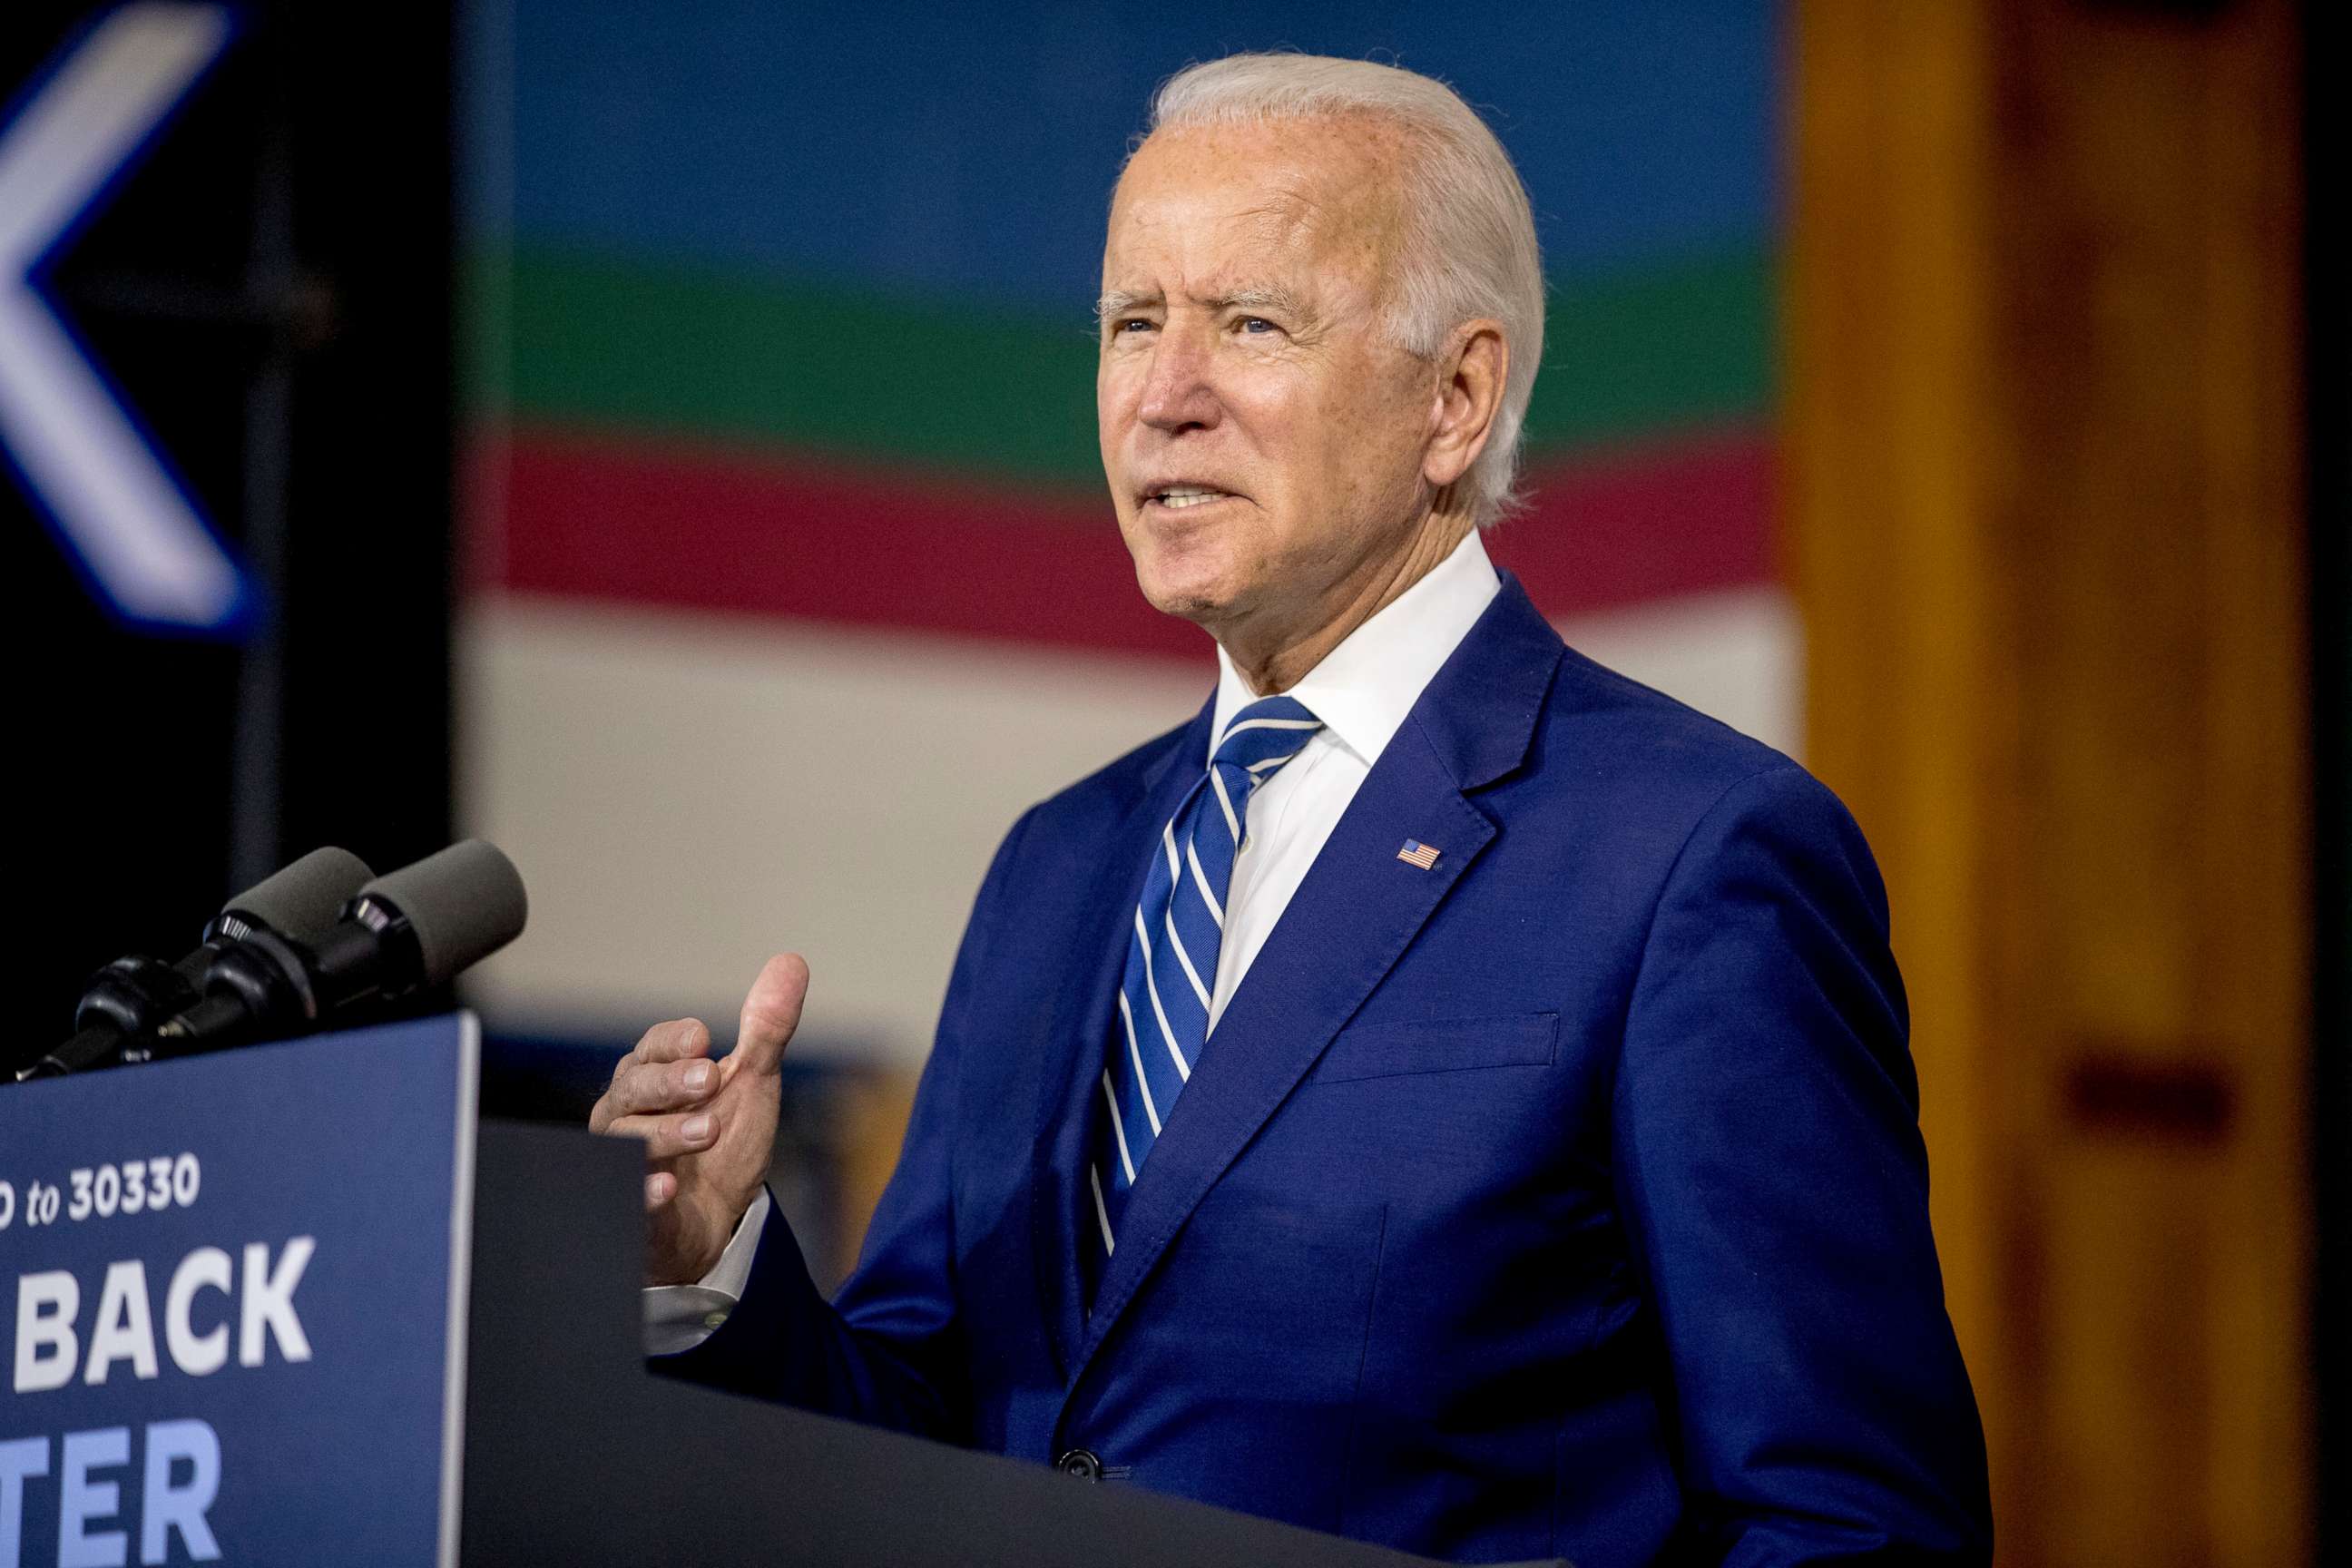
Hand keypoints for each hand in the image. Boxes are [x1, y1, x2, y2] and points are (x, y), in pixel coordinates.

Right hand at [588, 953, 809, 1284]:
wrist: (718, 1219)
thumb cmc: (724, 1140)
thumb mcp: (752, 1081)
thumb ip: (767, 1029)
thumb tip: (792, 962)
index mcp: (652, 1076)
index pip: (651, 1048)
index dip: (672, 1042)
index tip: (703, 1037)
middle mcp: (627, 1114)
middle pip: (635, 1088)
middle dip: (670, 1082)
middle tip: (710, 1078)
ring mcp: (623, 1163)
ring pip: (628, 1141)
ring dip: (667, 1133)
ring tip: (709, 1129)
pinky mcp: (632, 1210)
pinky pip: (628, 1200)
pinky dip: (644, 1194)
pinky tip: (667, 1189)